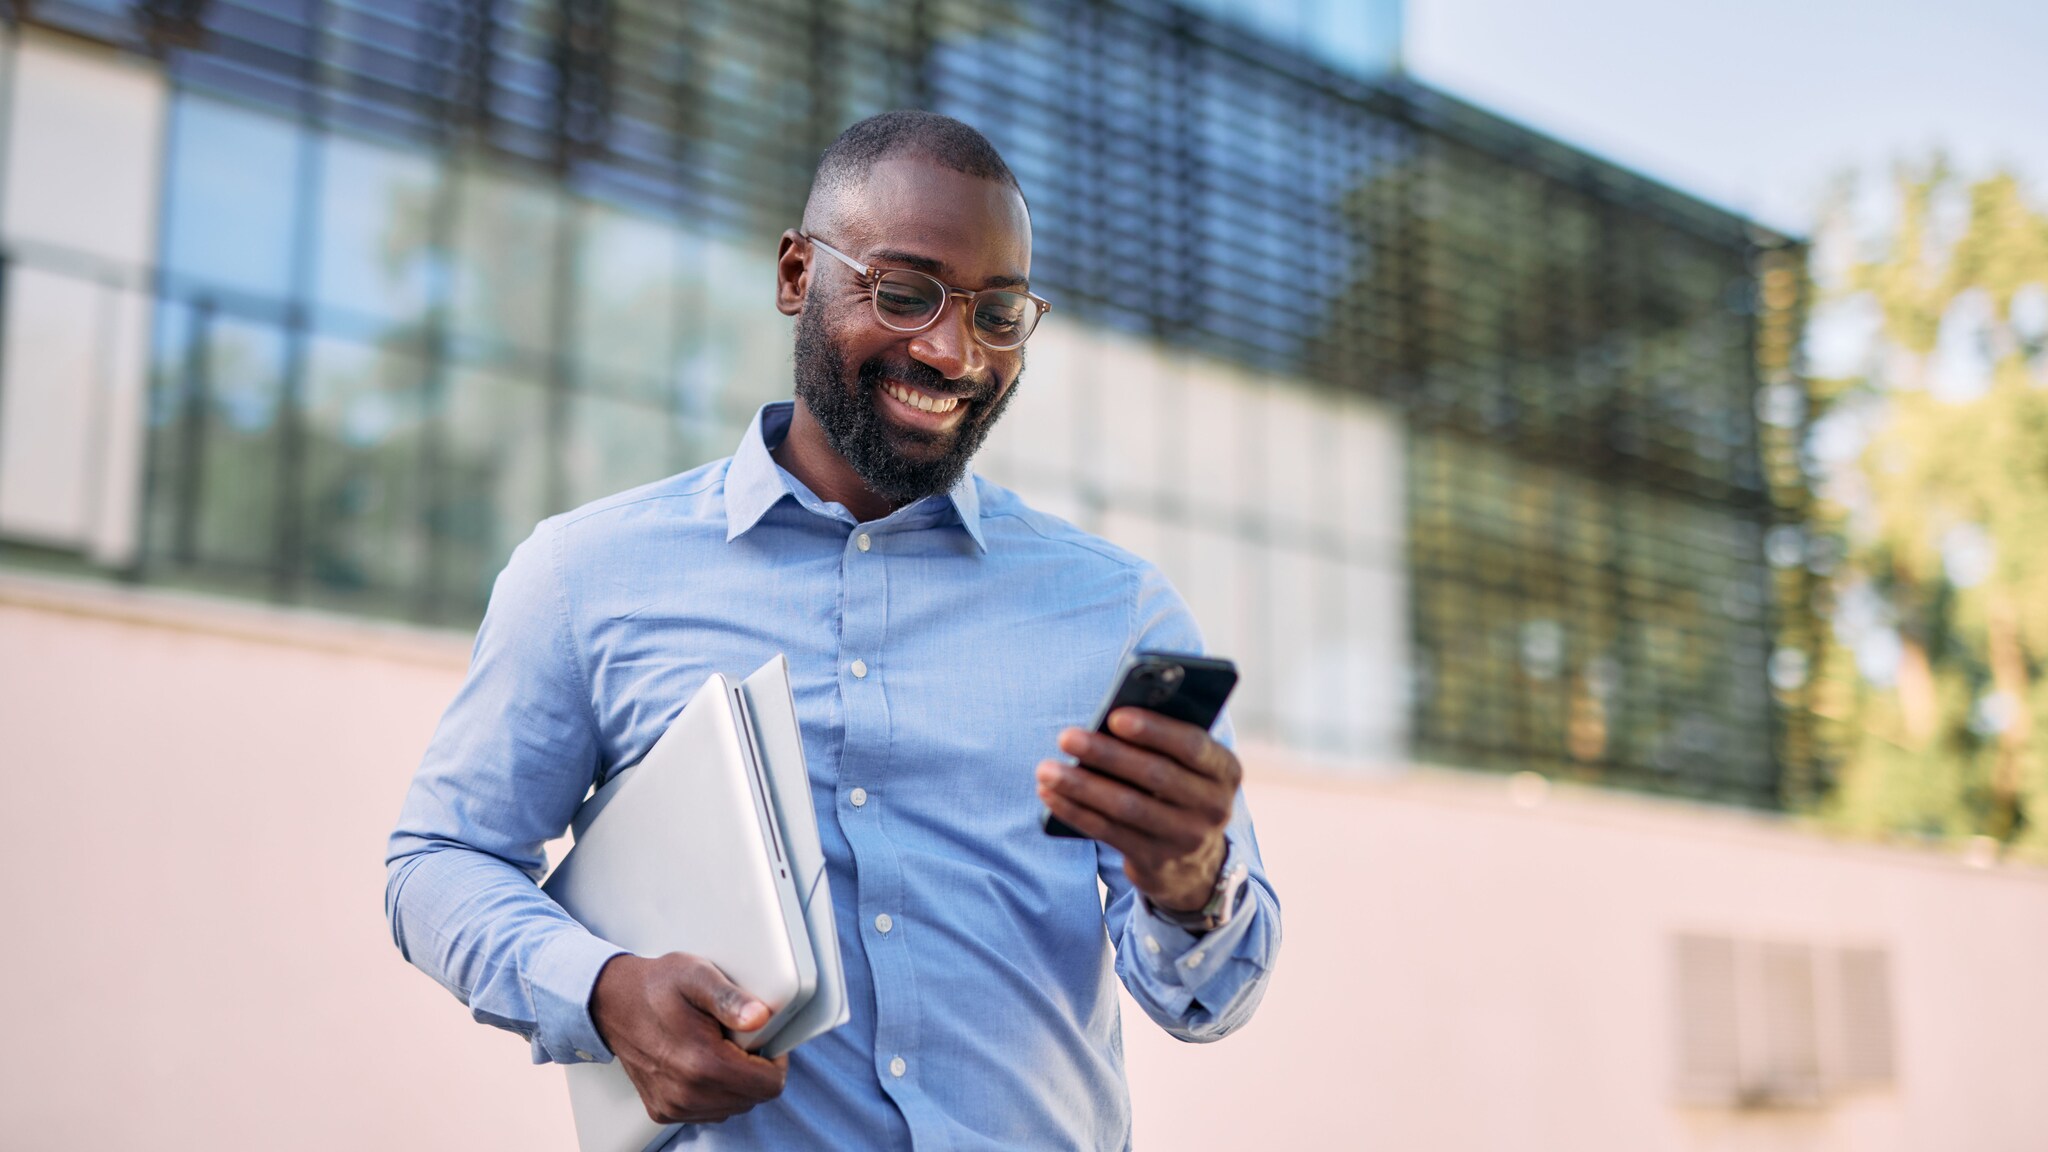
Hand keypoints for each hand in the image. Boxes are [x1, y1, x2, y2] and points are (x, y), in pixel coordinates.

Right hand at [588, 952, 788, 1124]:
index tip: (763, 1040)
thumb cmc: (657, 986)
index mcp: (702, 1064)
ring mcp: (672, 1106)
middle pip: (753, 1099)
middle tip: (738, 1040)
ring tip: (719, 1049)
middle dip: (755, 1071)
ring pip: (733, 1108)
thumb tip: (761, 1017)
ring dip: (736, 1083)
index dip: (776, 1061)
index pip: (769, 1085)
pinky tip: (702, 1065)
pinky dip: (715, 1093)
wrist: (612, 1002)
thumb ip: (731, 998)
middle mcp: (686, 1093)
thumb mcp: (698, 976)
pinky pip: (709, 1112)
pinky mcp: (662, 1111)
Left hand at [1036, 708, 1240, 911]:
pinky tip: (1050, 795)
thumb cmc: (1179, 791)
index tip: (1115, 716)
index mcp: (1225, 771)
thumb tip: (1108, 722)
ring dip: (1081, 785)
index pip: (1191, 745)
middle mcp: (1213, 806)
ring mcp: (1186, 838)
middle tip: (1066, 735)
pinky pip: (1109, 832)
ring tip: (1046, 768)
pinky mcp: (1156, 861)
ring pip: (1126, 807)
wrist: (1195, 864)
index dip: (1153, 730)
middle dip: (1106, 754)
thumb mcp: (1188, 768)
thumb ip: (1163, 744)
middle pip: (1154, 775)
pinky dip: (1075, 812)